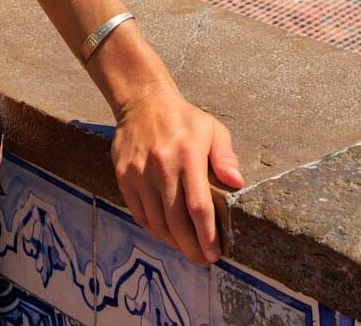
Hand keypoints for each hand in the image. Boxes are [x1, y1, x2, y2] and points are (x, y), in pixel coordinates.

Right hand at [111, 82, 243, 265]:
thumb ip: (226, 156)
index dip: (206, 235)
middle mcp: (161, 165)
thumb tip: (237, 183)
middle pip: (176, 220)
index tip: (214, 253)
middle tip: (202, 259)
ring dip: (172, 241)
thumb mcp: (213, 129)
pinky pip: (139, 213)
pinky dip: (153, 229)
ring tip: (186, 249)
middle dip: (191, 246)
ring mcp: (139, 172)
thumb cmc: (184, 119)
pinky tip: (166, 234)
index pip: (197, 205)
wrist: (143, 101)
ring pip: (156, 221)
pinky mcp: (123, 176)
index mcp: (188, 154)